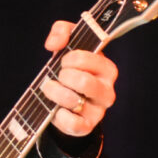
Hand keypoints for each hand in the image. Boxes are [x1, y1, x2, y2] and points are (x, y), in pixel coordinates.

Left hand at [40, 20, 117, 136]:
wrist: (64, 100)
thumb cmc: (69, 69)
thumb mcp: (67, 44)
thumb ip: (61, 31)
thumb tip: (54, 44)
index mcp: (106, 68)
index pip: (90, 59)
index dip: (71, 58)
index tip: (64, 60)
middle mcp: (107, 89)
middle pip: (83, 81)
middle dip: (63, 77)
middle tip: (57, 76)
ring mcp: (99, 110)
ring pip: (74, 101)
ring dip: (55, 93)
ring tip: (50, 89)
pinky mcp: (87, 126)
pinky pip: (74, 124)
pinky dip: (59, 117)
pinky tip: (55, 110)